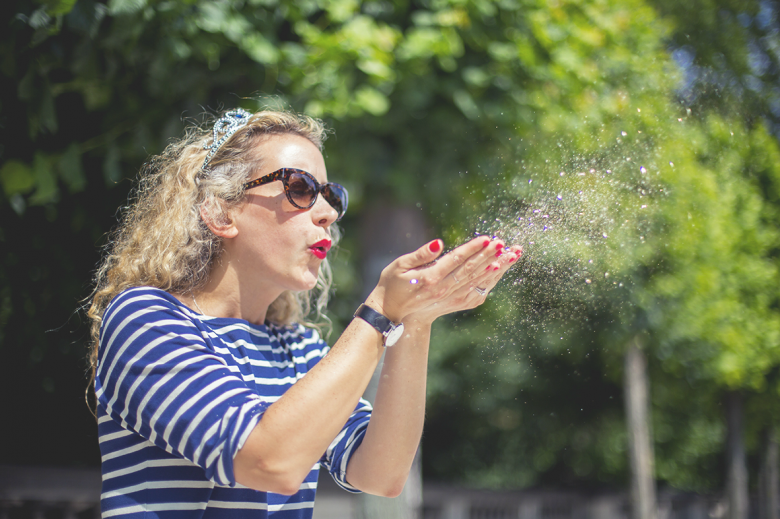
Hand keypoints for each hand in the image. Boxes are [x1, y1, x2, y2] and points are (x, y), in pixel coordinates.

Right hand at [365, 236, 521, 323]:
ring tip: (510, 255)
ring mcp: (450, 297)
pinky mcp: (454, 301)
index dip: (473, 249)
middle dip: (489, 255)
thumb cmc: (392, 284)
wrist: (391, 311)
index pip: (456, 260)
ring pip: (477, 280)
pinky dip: (488, 280)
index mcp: (430, 278)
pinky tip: (498, 270)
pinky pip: (475, 290)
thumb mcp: (400, 265)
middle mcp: (443, 289)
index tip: (487, 238)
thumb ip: (421, 254)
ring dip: (495, 267)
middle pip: (471, 270)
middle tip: (504, 243)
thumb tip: (439, 243)